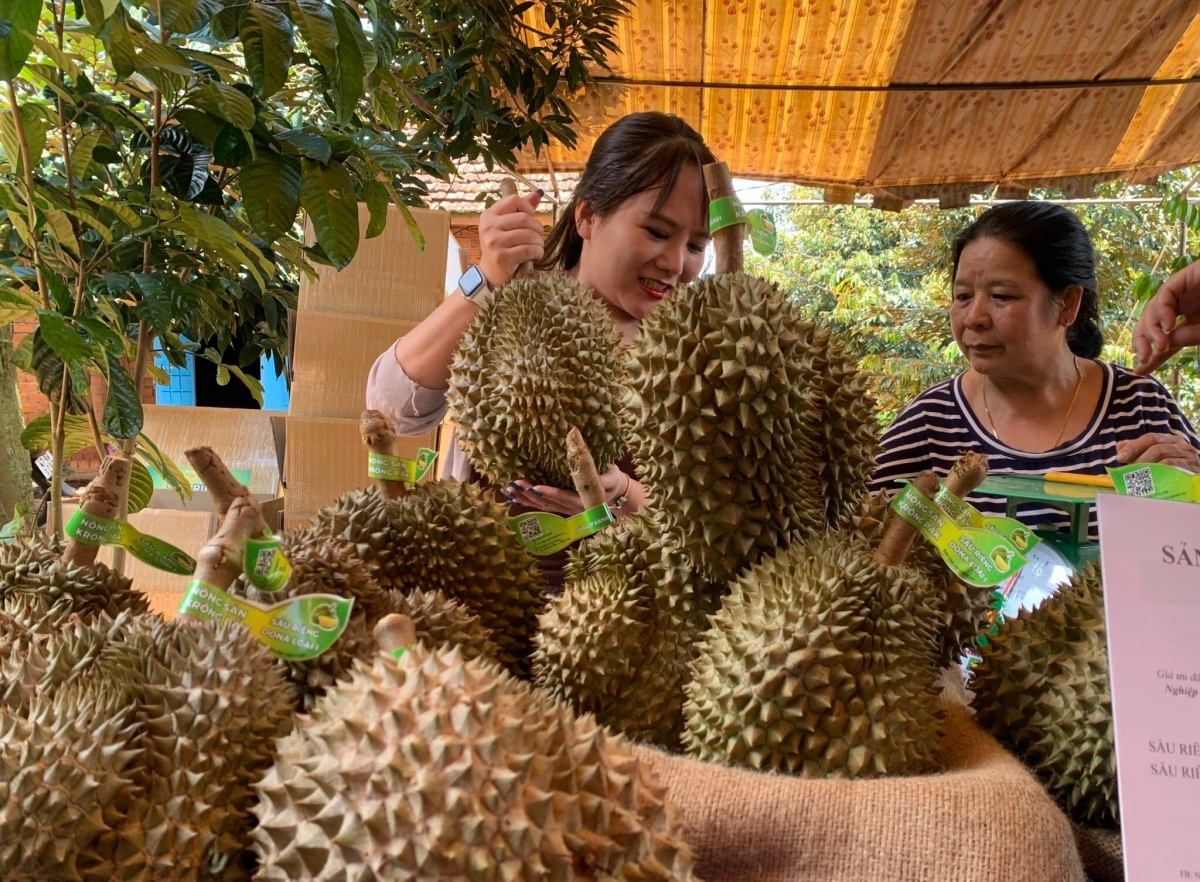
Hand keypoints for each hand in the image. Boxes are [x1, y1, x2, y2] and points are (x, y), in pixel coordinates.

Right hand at [478, 189, 544, 289]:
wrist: (491, 273)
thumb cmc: (502, 247)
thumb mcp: (506, 226)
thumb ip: (520, 209)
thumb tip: (538, 193)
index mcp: (489, 215)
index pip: (514, 200)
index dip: (528, 207)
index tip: (531, 218)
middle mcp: (489, 227)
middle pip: (524, 218)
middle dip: (537, 228)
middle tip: (538, 236)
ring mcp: (494, 242)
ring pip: (528, 234)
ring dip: (539, 242)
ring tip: (537, 246)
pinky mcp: (502, 257)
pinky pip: (528, 250)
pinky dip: (537, 252)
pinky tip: (536, 255)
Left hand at [503, 464, 635, 516]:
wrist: (614, 493)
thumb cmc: (611, 480)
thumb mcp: (610, 474)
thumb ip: (600, 472)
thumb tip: (584, 455)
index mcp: (586, 501)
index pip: (566, 498)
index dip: (551, 494)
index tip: (535, 488)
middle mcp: (573, 509)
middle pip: (550, 504)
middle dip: (530, 495)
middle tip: (515, 485)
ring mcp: (565, 510)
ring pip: (543, 506)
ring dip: (525, 499)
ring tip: (509, 490)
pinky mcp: (560, 508)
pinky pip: (542, 506)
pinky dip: (528, 502)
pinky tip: (514, 498)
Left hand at [1115, 431, 1199, 470]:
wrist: (1197, 481)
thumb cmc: (1174, 470)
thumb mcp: (1156, 458)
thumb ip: (1138, 451)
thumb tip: (1120, 446)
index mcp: (1171, 440)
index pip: (1150, 437)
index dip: (1134, 446)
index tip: (1120, 457)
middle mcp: (1181, 445)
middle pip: (1156, 445)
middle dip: (1138, 456)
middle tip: (1126, 467)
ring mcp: (1189, 456)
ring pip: (1164, 455)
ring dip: (1146, 464)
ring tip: (1136, 473)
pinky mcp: (1193, 468)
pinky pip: (1174, 466)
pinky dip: (1159, 471)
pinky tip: (1150, 478)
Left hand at [1132, 261, 1199, 374]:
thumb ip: (1189, 337)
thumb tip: (1162, 347)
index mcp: (1193, 319)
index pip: (1167, 339)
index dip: (1152, 355)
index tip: (1139, 370)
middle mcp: (1185, 305)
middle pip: (1153, 324)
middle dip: (1143, 341)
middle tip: (1143, 358)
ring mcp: (1184, 291)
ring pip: (1153, 309)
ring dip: (1151, 329)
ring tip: (1159, 346)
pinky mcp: (1185, 277)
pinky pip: (1165, 294)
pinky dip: (1162, 310)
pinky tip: (1167, 325)